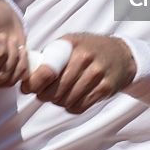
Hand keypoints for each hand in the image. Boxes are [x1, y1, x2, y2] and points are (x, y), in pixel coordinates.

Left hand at [21, 33, 135, 113]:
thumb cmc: (89, 49)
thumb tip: (27, 76)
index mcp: (70, 46)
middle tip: (42, 94)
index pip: (48, 70)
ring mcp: (96, 74)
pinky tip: (72, 99)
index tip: (28, 88)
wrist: (122, 54)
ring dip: (58, 102)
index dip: (34, 83)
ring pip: (67, 100)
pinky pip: (80, 106)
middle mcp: (84, 59)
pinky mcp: (105, 88)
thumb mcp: (70, 43)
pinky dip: (71, 106)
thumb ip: (50, 56)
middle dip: (44, 95)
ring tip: (58, 96)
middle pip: (55, 90)